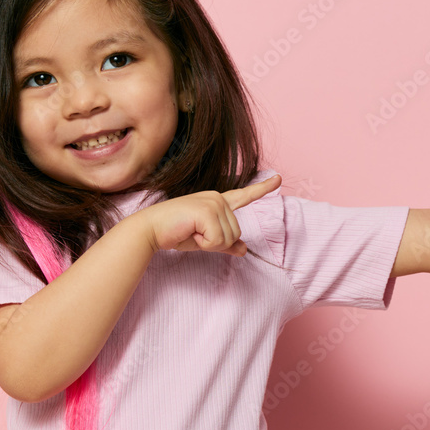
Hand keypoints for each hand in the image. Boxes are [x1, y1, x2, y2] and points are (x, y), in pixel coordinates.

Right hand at [139, 174, 281, 255]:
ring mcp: (213, 202)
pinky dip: (204, 244)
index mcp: (217, 202)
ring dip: (209, 243)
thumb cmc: (175, 233)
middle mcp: (217, 198)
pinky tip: (189, 234)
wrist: (150, 229)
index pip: (244, 196)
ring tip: (190, 233)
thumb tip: (244, 250)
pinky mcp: (207, 211)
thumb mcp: (204, 240)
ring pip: (229, 238)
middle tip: (194, 234)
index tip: (279, 179)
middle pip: (236, 233)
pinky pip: (218, 240)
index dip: (262, 189)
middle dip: (216, 242)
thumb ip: (225, 243)